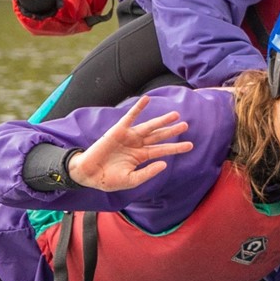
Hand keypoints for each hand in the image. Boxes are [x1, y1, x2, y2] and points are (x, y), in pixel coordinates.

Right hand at [65, 95, 192, 191]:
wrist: (89, 174)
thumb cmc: (109, 179)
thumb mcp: (131, 180)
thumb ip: (148, 172)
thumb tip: (164, 164)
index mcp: (142, 156)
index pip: (162, 150)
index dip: (176, 148)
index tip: (190, 145)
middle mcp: (138, 145)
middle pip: (159, 136)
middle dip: (172, 131)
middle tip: (185, 125)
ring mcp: (129, 137)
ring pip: (149, 126)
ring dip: (161, 120)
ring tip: (175, 115)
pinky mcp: (118, 130)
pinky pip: (130, 117)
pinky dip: (138, 108)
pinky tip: (147, 100)